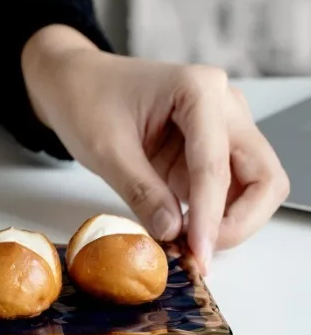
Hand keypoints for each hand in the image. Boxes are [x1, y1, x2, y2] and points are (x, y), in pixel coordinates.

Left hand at [22, 25, 289, 273]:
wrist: (72, 82)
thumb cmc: (85, 99)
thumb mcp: (105, 149)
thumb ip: (142, 191)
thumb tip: (174, 232)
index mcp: (199, 90)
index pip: (216, 164)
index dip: (208, 215)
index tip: (198, 252)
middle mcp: (223, 104)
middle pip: (262, 175)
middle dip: (239, 220)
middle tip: (202, 251)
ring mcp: (221, 126)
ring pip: (253, 185)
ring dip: (228, 220)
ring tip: (188, 245)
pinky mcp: (209, 148)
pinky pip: (227, 188)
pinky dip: (212, 214)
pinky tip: (183, 231)